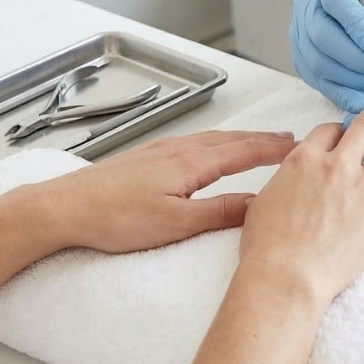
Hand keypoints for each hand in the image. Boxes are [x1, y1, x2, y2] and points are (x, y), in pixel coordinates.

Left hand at [22, 130, 296, 253]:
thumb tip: (260, 205)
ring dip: (240, 139)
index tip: (300, 147)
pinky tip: (210, 150)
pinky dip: (216, 142)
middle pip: (232, 139)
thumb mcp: (176, 224)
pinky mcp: (146, 157)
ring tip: (258, 142)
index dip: (274, 149)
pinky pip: (194, 143)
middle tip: (290, 140)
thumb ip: (220, 212)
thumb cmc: (114, 219)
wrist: (64, 208)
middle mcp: (179, 149)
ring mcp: (161, 150)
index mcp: (192, 163)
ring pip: (212, 139)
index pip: (245, 151)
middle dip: (263, 139)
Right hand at [238, 98, 363, 305]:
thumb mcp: (264, 201)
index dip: (343, 126)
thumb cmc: (268, 249)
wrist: (286, 278)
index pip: (329, 130)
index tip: (351, 128)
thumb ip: (284, 182)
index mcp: (304, 160)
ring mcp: (363, 186)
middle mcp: (337, 165)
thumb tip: (290, 181)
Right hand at [290, 0, 363, 111]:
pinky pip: (318, 82)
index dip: (355, 25)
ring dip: (352, 78)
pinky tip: (363, 100)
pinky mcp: (302, 62)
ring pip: (319, 62)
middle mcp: (307, 8)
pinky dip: (341, 95)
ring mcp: (300, 37)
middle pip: (322, 35)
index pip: (335, 0)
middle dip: (355, 58)